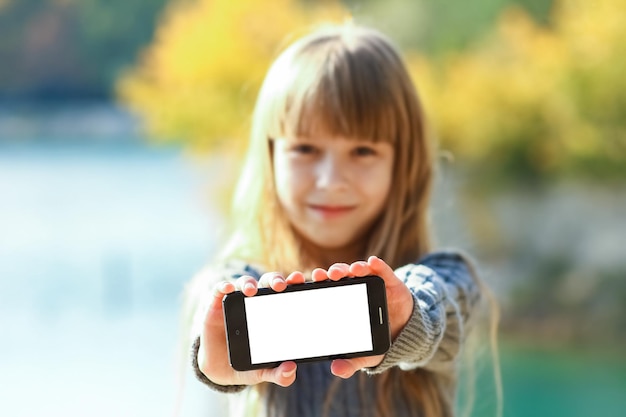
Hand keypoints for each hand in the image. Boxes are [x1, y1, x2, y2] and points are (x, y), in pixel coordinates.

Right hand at [196, 271, 306, 386]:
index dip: (294, 283)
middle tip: (281, 286)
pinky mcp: (216, 304)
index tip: (301, 280)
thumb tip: (291, 370)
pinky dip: (224, 286)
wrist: (218, 368)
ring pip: (245, 283)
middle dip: (275, 280)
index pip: (286, 292)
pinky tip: (229, 289)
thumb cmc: (245, 363)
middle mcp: (256, 302)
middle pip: (268, 282)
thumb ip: (278, 374)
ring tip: (252, 291)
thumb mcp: (263, 371)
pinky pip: (220, 289)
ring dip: (249, 283)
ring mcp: (236, 301)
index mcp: (273, 312)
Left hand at [311, 256, 412, 378]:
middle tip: (320, 276)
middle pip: (337, 277)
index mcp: (340, 303)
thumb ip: (350, 362)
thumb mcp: (363, 355)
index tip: (299, 283)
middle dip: (327, 274)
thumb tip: (336, 369)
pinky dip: (377, 265)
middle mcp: (353, 288)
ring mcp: (370, 282)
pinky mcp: (388, 280)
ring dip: (348, 268)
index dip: (311, 285)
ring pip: (355, 270)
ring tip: (345, 271)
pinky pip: (381, 270)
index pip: (323, 290)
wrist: (404, 331)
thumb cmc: (376, 340)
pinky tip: (373, 262)